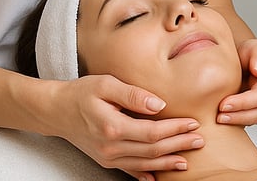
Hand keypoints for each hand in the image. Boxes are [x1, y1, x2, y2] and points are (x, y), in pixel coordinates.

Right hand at [51, 75, 203, 179]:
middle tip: (200, 140)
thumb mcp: (107, 84)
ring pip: (144, 163)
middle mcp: (111, 147)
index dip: (175, 129)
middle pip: (152, 150)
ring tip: (187, 159)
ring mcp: (108, 157)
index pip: (152, 132)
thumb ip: (133, 95)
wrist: (56, 110)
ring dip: (167, 162)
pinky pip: (130, 170)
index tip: (193, 122)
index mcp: (113, 127)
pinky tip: (159, 177)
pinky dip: (147, 174)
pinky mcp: (106, 160)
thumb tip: (159, 104)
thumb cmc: (82, 92)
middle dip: (178, 145)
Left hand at [217, 38, 256, 123]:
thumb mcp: (254, 47)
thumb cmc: (248, 52)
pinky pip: (247, 120)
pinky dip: (235, 121)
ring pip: (253, 119)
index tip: (224, 104)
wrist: (240, 58)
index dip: (242, 103)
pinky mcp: (255, 112)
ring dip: (236, 120)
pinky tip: (224, 118)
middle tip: (219, 115)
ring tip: (219, 119)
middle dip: (238, 115)